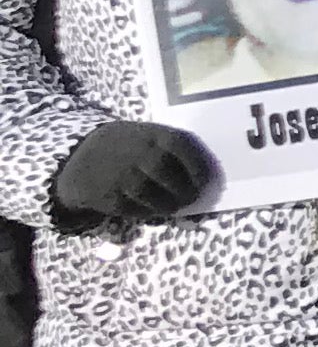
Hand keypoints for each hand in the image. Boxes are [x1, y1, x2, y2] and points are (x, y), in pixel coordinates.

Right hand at [48, 121, 211, 228]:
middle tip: (193, 199)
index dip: (199, 166)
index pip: (182, 146)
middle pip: (167, 172)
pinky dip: (147, 212)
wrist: (80, 159)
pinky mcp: (107, 195)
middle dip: (186, 190)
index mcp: (151, 134)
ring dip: (168, 204)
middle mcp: (135, 152)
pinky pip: (134, 208)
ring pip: (151, 194)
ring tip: (175, 206)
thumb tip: (208, 176)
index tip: (208, 182)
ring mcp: (119, 173)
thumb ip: (172, 149)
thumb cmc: (128, 149)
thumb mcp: (147, 137)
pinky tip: (151, 209)